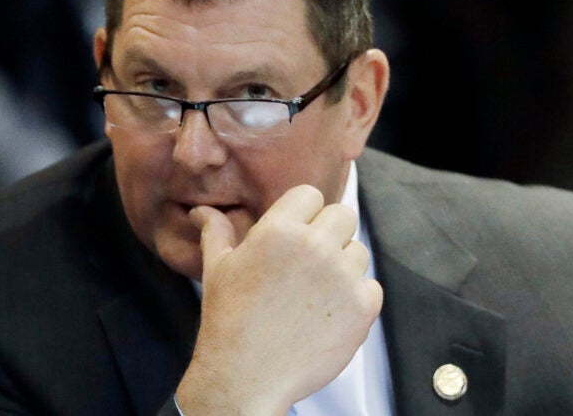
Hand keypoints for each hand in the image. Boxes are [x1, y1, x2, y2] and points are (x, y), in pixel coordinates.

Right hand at [175, 185, 382, 415]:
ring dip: (342, 266)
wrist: (245, 378)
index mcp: (279, 230)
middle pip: (343, 215)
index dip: (302, 214)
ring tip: (313, 294)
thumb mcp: (217, 269)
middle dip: (328, 233)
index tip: (294, 236)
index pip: (310, 195)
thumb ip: (217, 231)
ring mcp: (342, 277)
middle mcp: (315, 247)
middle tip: (308, 263)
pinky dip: (355, 299)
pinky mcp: (362, 307)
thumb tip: (201, 210)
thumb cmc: (228, 320)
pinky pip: (371, 286)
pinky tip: (327, 314)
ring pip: (358, 251)